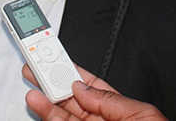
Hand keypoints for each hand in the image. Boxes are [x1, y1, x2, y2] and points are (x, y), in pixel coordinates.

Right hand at [23, 64, 166, 120]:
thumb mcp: (141, 115)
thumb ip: (111, 101)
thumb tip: (82, 88)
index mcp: (123, 113)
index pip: (93, 88)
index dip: (73, 73)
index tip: (56, 60)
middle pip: (73, 102)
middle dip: (53, 85)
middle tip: (36, 71)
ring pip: (64, 119)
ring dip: (47, 104)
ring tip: (34, 91)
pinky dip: (50, 119)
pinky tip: (43, 111)